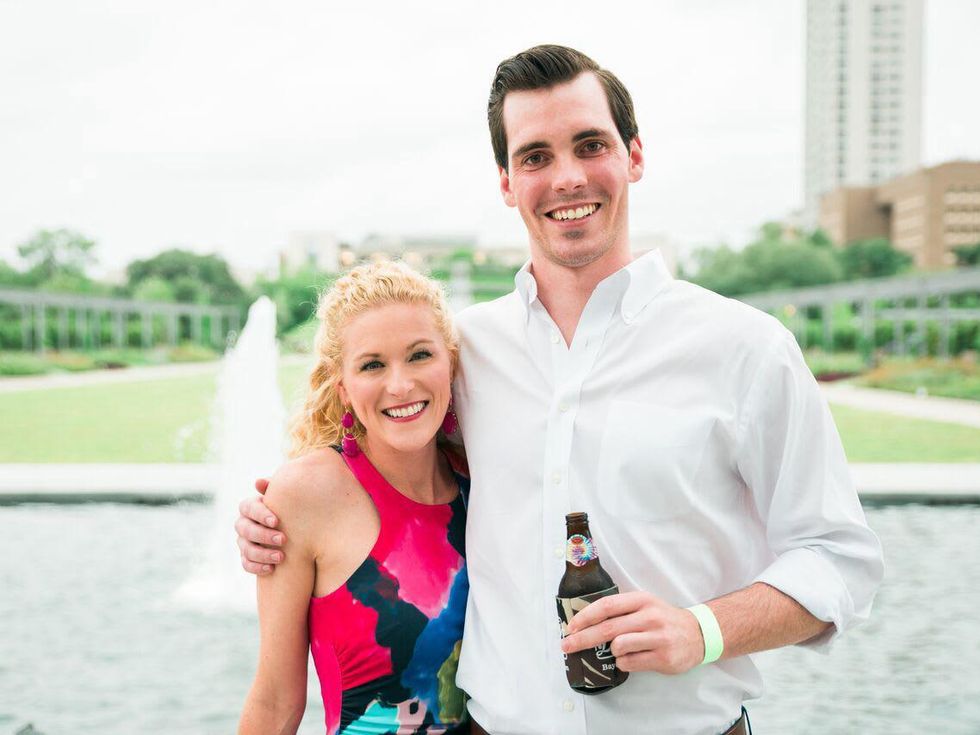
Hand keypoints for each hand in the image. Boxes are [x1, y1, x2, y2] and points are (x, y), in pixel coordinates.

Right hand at [235, 478, 285, 575]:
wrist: (294, 528)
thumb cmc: (288, 507)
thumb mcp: (284, 497)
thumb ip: (274, 488)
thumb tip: (258, 482)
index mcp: (250, 507)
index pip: (248, 508)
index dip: (260, 514)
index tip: (276, 521)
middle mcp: (243, 524)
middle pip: (246, 529)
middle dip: (263, 535)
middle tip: (283, 539)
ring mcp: (243, 542)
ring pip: (246, 549)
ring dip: (262, 554)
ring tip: (281, 557)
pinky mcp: (247, 557)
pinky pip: (246, 564)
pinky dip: (257, 567)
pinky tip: (271, 568)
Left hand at [560, 591, 704, 674]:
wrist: (698, 634)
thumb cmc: (663, 620)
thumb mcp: (645, 605)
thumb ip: (621, 610)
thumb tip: (585, 621)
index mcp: (642, 600)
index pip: (607, 605)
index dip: (586, 616)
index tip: (571, 626)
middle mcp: (649, 616)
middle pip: (608, 628)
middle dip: (583, 638)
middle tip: (567, 646)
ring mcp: (658, 637)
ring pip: (618, 646)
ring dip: (612, 651)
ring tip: (621, 650)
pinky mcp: (663, 657)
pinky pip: (629, 663)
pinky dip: (624, 663)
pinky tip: (632, 658)